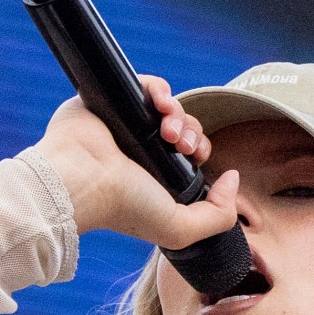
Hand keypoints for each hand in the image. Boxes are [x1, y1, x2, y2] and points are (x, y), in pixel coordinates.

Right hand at [27, 71, 241, 249]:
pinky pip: (147, 85)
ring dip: (179, 114)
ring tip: (168, 130)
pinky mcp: (112, 100)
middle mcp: (142, 149)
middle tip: (183, 145)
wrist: (81, 180)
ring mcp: (126, 123)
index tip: (197, 157)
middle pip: (184, 127)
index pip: (190, 152)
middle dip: (193, 133)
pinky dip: (160, 90)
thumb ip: (219, 215)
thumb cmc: (124, 206)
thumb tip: (232, 178)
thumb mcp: (180, 229)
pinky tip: (160, 103)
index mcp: (156, 175)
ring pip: (168, 107)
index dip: (202, 149)